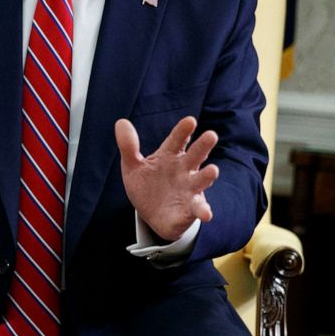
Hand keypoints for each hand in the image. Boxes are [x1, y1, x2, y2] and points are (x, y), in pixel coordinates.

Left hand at [116, 116, 219, 240]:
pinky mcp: (190, 209)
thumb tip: (121, 122)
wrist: (151, 214)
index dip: (183, 130)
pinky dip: (203, 210)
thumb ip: (128, 146)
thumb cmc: (146, 185)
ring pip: (200, 180)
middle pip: (195, 155)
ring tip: (213, 170)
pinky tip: (206, 214)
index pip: (177, 140)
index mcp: (170, 156)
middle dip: (203, 146)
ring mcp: (189, 189)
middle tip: (211, 135)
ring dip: (207, 175)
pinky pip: (198, 209)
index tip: (190, 121)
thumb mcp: (132, 166)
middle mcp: (184, 169)